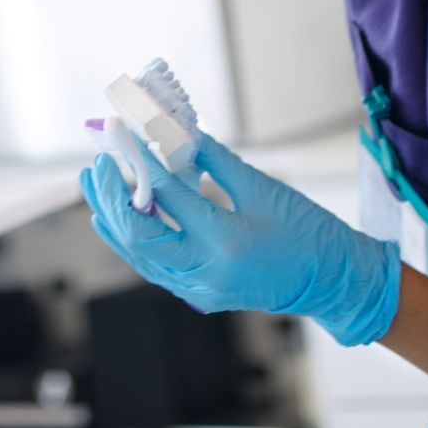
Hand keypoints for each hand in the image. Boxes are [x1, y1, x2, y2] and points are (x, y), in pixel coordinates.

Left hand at [82, 134, 400, 347]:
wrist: (335, 283)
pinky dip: (131, 240)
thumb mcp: (263, 188)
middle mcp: (207, 273)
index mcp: (226, 242)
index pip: (168, 198)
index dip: (141, 163)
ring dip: (112, 218)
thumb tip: (175, 133)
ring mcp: (201, 290)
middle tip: (97, 162)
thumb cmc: (310, 232)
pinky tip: (113, 218)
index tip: (124, 136)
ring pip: (140, 256)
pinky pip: (154, 267)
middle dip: (111, 197)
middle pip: (139, 236)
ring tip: (92, 183)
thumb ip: (214, 161)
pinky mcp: (200, 294)